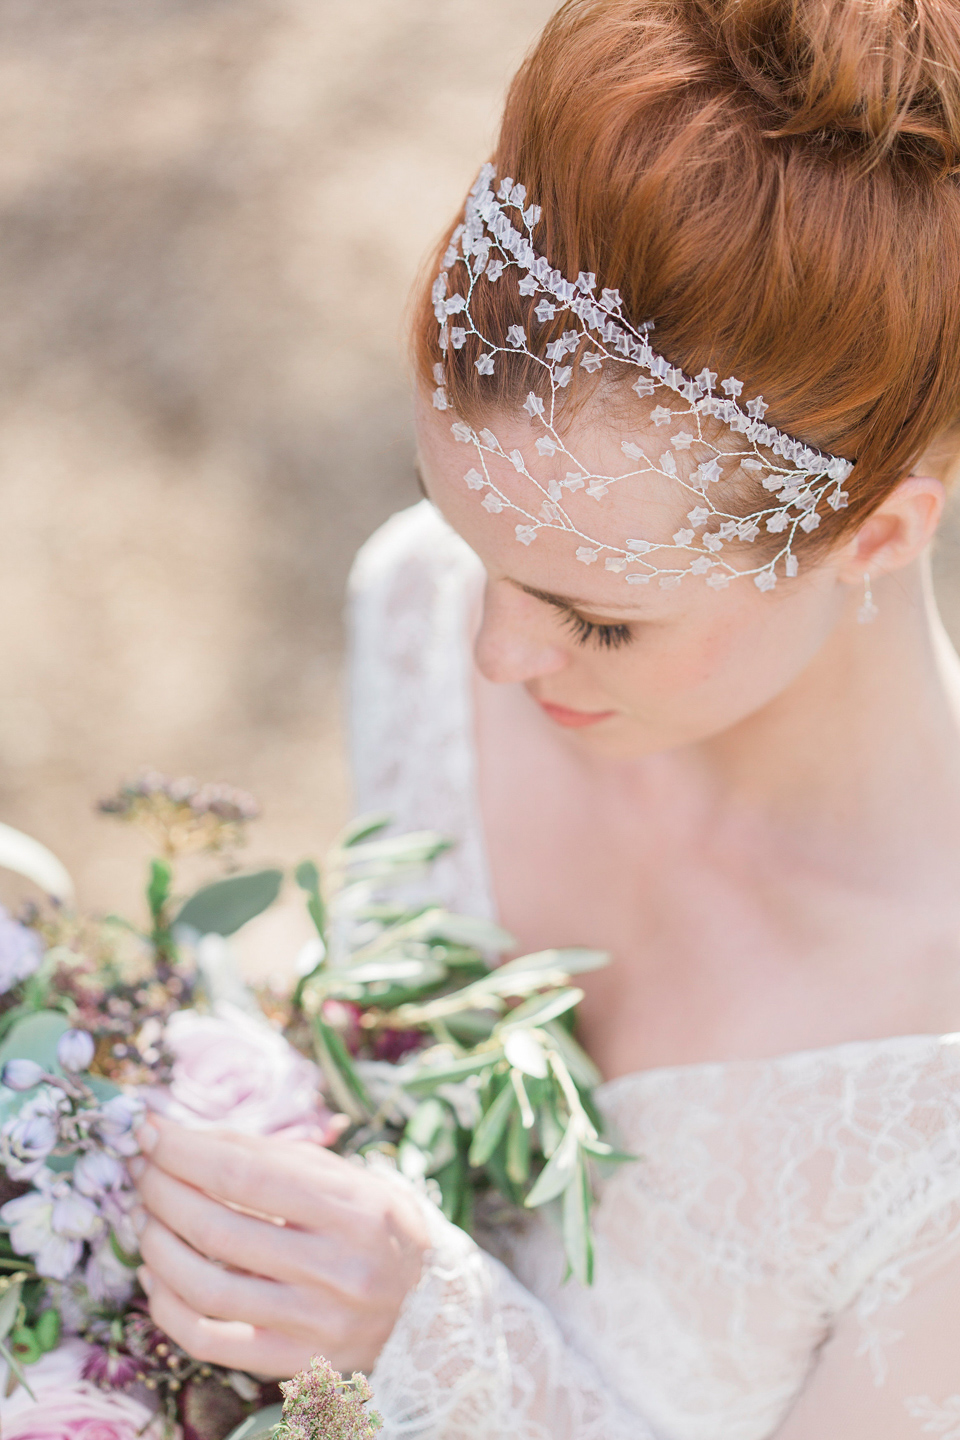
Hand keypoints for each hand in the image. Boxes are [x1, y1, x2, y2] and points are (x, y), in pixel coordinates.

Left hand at [129, 1116, 430, 1377]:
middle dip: (163, 1190)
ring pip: (205, 1286)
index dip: (186, 1151)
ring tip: (143, 1216)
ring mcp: (314, 1324)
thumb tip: (190, 1137)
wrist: (428, 1308)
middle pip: (218, 1227)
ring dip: (157, 1244)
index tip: (150, 1132)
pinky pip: (207, 1340)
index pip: (246, 1174)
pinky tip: (156, 1275)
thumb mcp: (346, 1176)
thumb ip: (273, 1156)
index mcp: (354, 1209)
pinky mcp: (292, 1364)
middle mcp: (337, 1269)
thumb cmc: (377, 1227)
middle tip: (139, 1169)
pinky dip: (167, 1306)